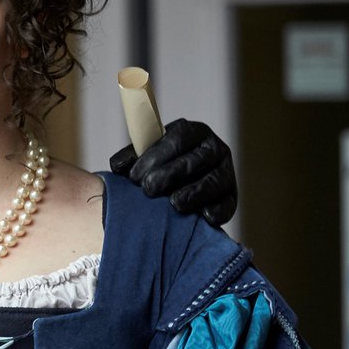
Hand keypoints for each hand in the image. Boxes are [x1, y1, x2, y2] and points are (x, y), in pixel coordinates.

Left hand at [110, 118, 236, 226]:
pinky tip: (205, 216)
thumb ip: (133, 158)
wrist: (180, 189)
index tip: (135, 175)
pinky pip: (228, 204)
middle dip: (170, 174)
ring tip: (174, 203)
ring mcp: (225, 172)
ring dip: (194, 192)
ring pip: (214, 181)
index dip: (156, 155)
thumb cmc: (158, 168)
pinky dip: (218, 210)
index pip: (178, 138)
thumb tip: (118, 166)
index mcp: (193, 133)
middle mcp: (213, 149)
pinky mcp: (231, 197)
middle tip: (148, 189)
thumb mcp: (146, 157)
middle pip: (195, 160)